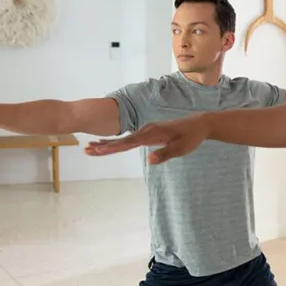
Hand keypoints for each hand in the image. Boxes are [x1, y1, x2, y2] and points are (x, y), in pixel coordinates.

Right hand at [85, 115, 208, 163]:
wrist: (199, 124)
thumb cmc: (191, 138)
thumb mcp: (180, 149)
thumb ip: (164, 155)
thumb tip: (149, 160)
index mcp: (151, 134)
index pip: (128, 143)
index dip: (113, 148)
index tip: (98, 150)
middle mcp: (146, 130)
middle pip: (121, 141)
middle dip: (103, 146)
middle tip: (86, 150)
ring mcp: (146, 131)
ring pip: (123, 140)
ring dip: (107, 144)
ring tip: (90, 148)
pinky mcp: (149, 133)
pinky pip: (130, 139)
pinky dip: (118, 142)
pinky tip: (110, 145)